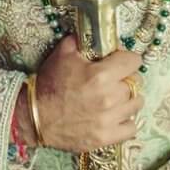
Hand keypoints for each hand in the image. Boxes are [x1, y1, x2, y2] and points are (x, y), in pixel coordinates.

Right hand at [21, 34, 143, 153]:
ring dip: (128, 99)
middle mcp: (109, 97)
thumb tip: (94, 32)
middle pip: (136, 83)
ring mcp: (108, 120)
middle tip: (114, 79)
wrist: (33, 116)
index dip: (126, 59)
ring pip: (136, 104)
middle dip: (126, 78)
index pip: (134, 61)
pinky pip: (131, 128)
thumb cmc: (48, 84)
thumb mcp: (63, 54)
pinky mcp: (105, 137)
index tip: (120, 61)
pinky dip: (126, 121)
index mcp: (101, 75)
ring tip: (116, 97)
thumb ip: (82, 40)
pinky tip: (115, 115)